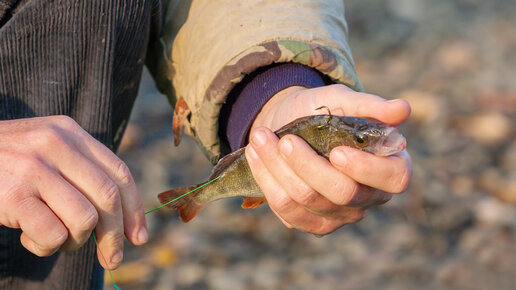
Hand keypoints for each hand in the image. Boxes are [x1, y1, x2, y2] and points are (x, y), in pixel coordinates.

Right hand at [0, 116, 146, 269]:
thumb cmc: (6, 163)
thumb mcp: (46, 151)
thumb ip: (81, 172)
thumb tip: (121, 220)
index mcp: (70, 132)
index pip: (119, 173)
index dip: (134, 209)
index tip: (138, 236)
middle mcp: (56, 144)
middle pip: (107, 198)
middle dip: (115, 236)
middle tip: (112, 259)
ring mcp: (34, 167)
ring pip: (84, 219)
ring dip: (75, 241)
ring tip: (56, 238)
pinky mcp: (13, 195)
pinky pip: (53, 234)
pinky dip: (47, 246)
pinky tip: (29, 238)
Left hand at [245, 84, 411, 234]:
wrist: (291, 124)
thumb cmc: (325, 112)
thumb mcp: (342, 101)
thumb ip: (369, 106)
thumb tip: (402, 109)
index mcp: (389, 167)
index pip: (394, 179)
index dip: (366, 169)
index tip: (337, 151)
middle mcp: (368, 197)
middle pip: (341, 193)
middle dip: (307, 165)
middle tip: (285, 139)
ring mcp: (339, 215)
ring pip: (307, 200)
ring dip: (277, 167)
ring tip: (260, 137)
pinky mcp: (310, 222)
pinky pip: (285, 209)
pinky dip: (266, 179)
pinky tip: (255, 155)